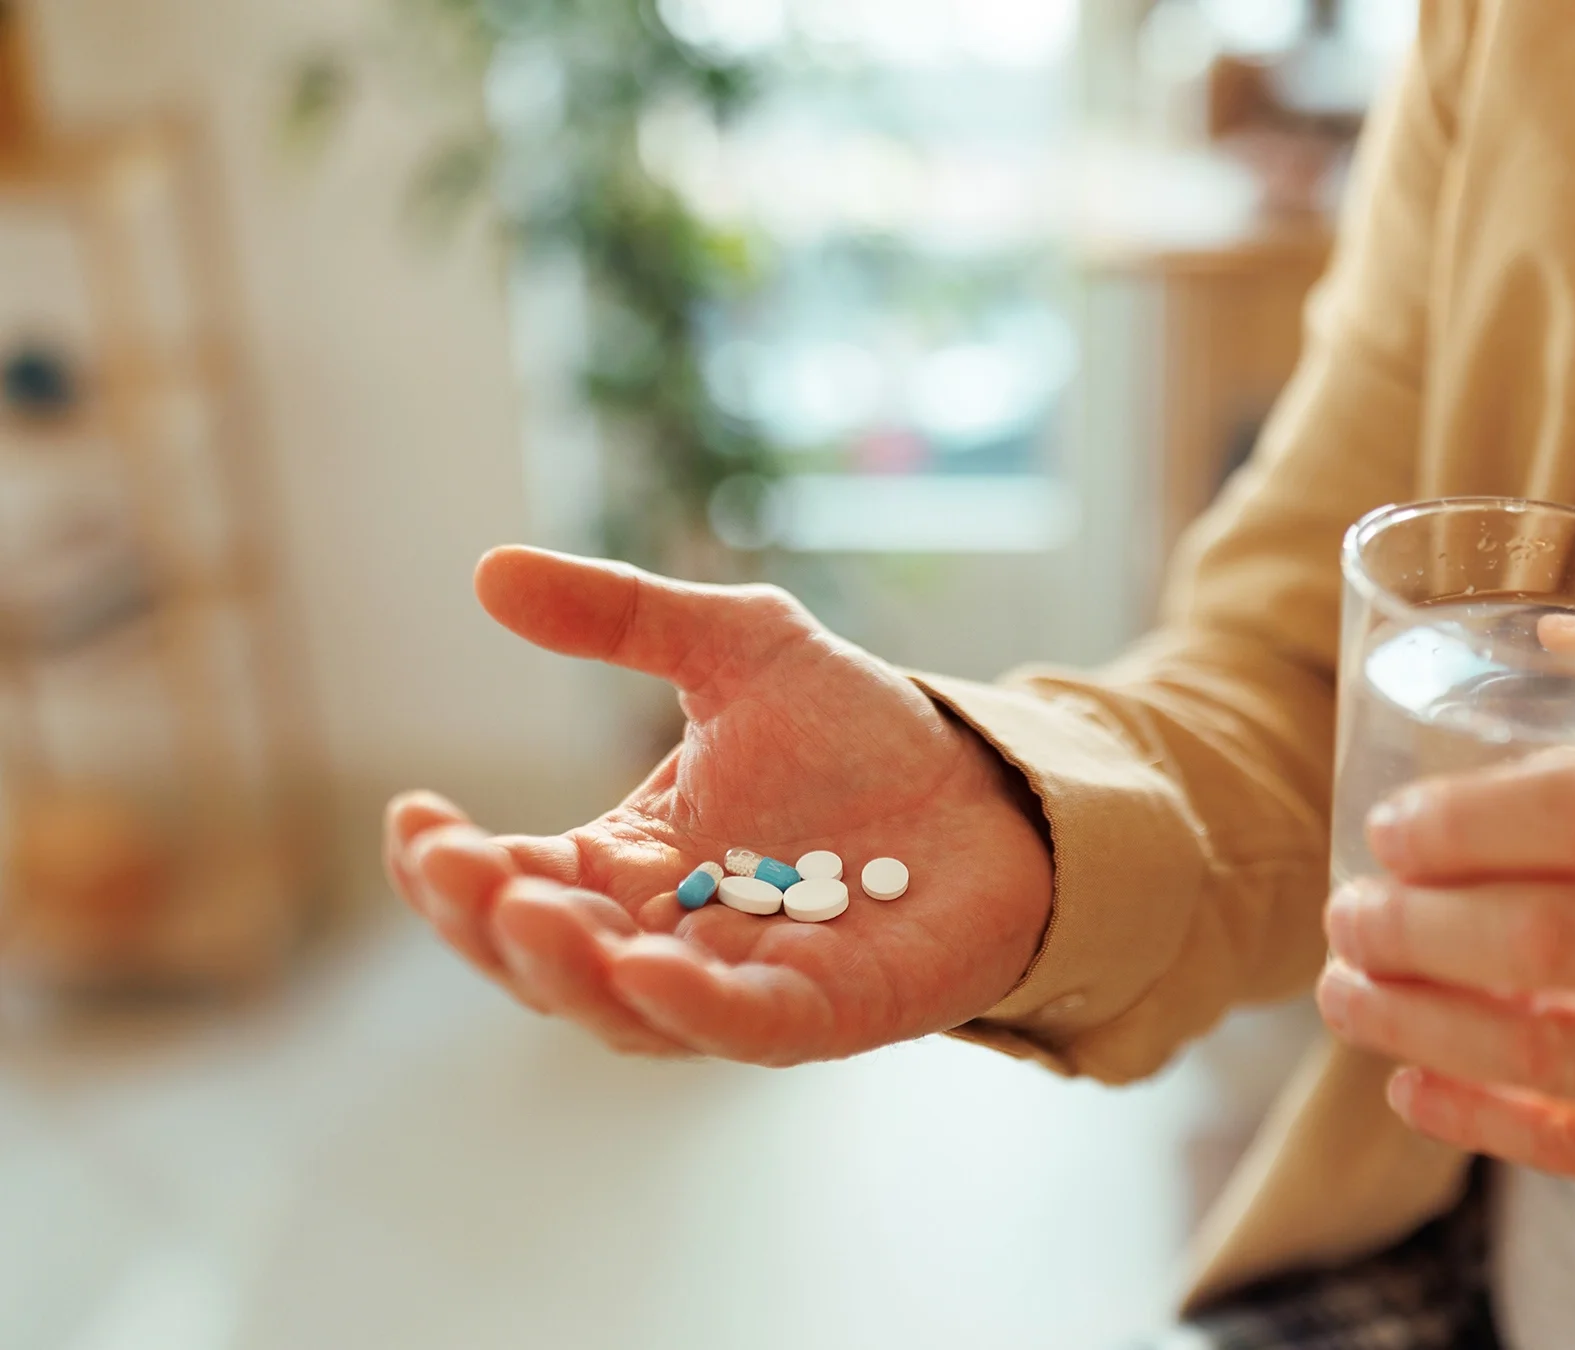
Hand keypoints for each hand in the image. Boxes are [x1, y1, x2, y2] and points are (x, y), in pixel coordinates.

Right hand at [384, 547, 1052, 1064]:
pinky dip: (695, 1007)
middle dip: (492, 922)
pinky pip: (747, 1027)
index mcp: (627, 868)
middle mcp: (669, 939)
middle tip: (456, 867)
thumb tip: (489, 569)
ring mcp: (745, 983)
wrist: (993, 784)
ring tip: (529, 912)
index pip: (514, 881)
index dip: (451, 866)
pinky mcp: (830, 1009)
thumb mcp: (737, 646)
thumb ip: (624, 615)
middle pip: (550, 960)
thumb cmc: (858, 732)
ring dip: (572, 970)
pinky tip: (650, 971)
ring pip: (630, 1009)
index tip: (414, 814)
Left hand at [1316, 695, 1574, 1219]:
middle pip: (1557, 933)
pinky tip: (1411, 1085)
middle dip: (1418, 921)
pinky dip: (1485, 1118)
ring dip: (1419, 1021)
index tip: (1393, 826)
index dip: (1473, 821)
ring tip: (1348, 990)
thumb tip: (1543, 641)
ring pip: (1556, 1050)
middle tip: (1348, 906)